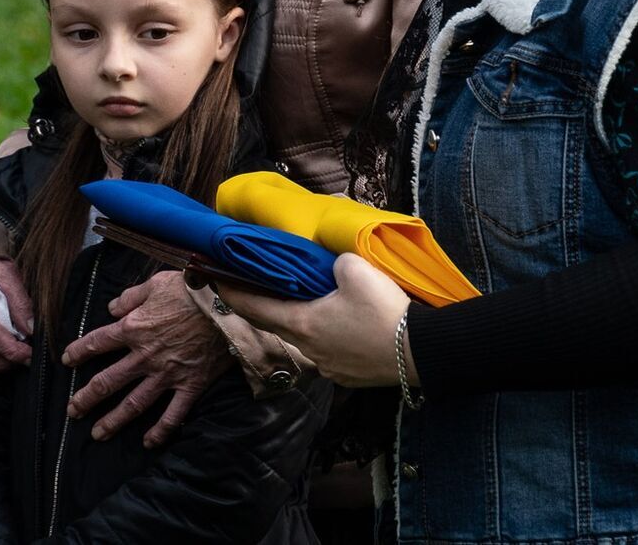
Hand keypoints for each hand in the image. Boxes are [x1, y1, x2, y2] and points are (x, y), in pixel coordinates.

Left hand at [60, 270, 233, 446]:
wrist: (228, 306)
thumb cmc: (193, 290)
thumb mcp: (156, 283)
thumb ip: (131, 297)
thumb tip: (111, 308)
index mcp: (134, 328)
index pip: (98, 342)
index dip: (79, 351)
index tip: (67, 360)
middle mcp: (145, 355)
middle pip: (108, 381)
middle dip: (87, 398)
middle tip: (72, 411)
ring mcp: (167, 374)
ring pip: (134, 403)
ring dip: (114, 420)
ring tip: (98, 434)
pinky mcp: (190, 385)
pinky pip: (173, 413)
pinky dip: (161, 430)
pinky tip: (149, 442)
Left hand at [215, 254, 412, 388]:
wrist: (421, 352)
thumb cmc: (383, 309)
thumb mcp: (355, 268)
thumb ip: (334, 261)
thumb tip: (333, 267)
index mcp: (302, 323)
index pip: (254, 307)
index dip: (232, 293)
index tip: (217, 280)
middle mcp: (309, 349)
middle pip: (277, 324)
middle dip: (264, 305)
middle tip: (256, 286)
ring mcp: (330, 368)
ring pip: (307, 339)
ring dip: (304, 321)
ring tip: (313, 302)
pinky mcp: (350, 376)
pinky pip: (331, 352)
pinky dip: (330, 336)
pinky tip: (345, 325)